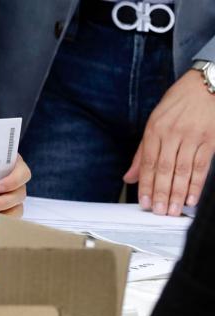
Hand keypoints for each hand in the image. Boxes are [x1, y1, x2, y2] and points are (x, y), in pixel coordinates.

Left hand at [0, 155, 30, 225]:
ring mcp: (14, 196)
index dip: (12, 182)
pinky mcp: (8, 208)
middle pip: (20, 194)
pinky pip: (10, 217)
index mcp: (14, 166)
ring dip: (3, 215)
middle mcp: (17, 183)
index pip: (22, 174)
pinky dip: (0, 222)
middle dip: (3, 202)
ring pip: (17, 208)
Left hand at [124, 70, 214, 215]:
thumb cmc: (179, 103)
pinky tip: (191, 198)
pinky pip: (202, 165)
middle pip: (165, 169)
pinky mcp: (210, 139)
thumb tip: (130, 177)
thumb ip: (143, 152)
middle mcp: (173, 133)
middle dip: (161, 193)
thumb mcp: (154, 121)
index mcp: (155, 129)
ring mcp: (193, 136)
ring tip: (173, 210)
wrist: (206, 83)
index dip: (145, 185)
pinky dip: (196, 184)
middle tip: (159, 212)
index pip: (148, 163)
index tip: (144, 203)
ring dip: (178, 193)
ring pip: (183, 170)